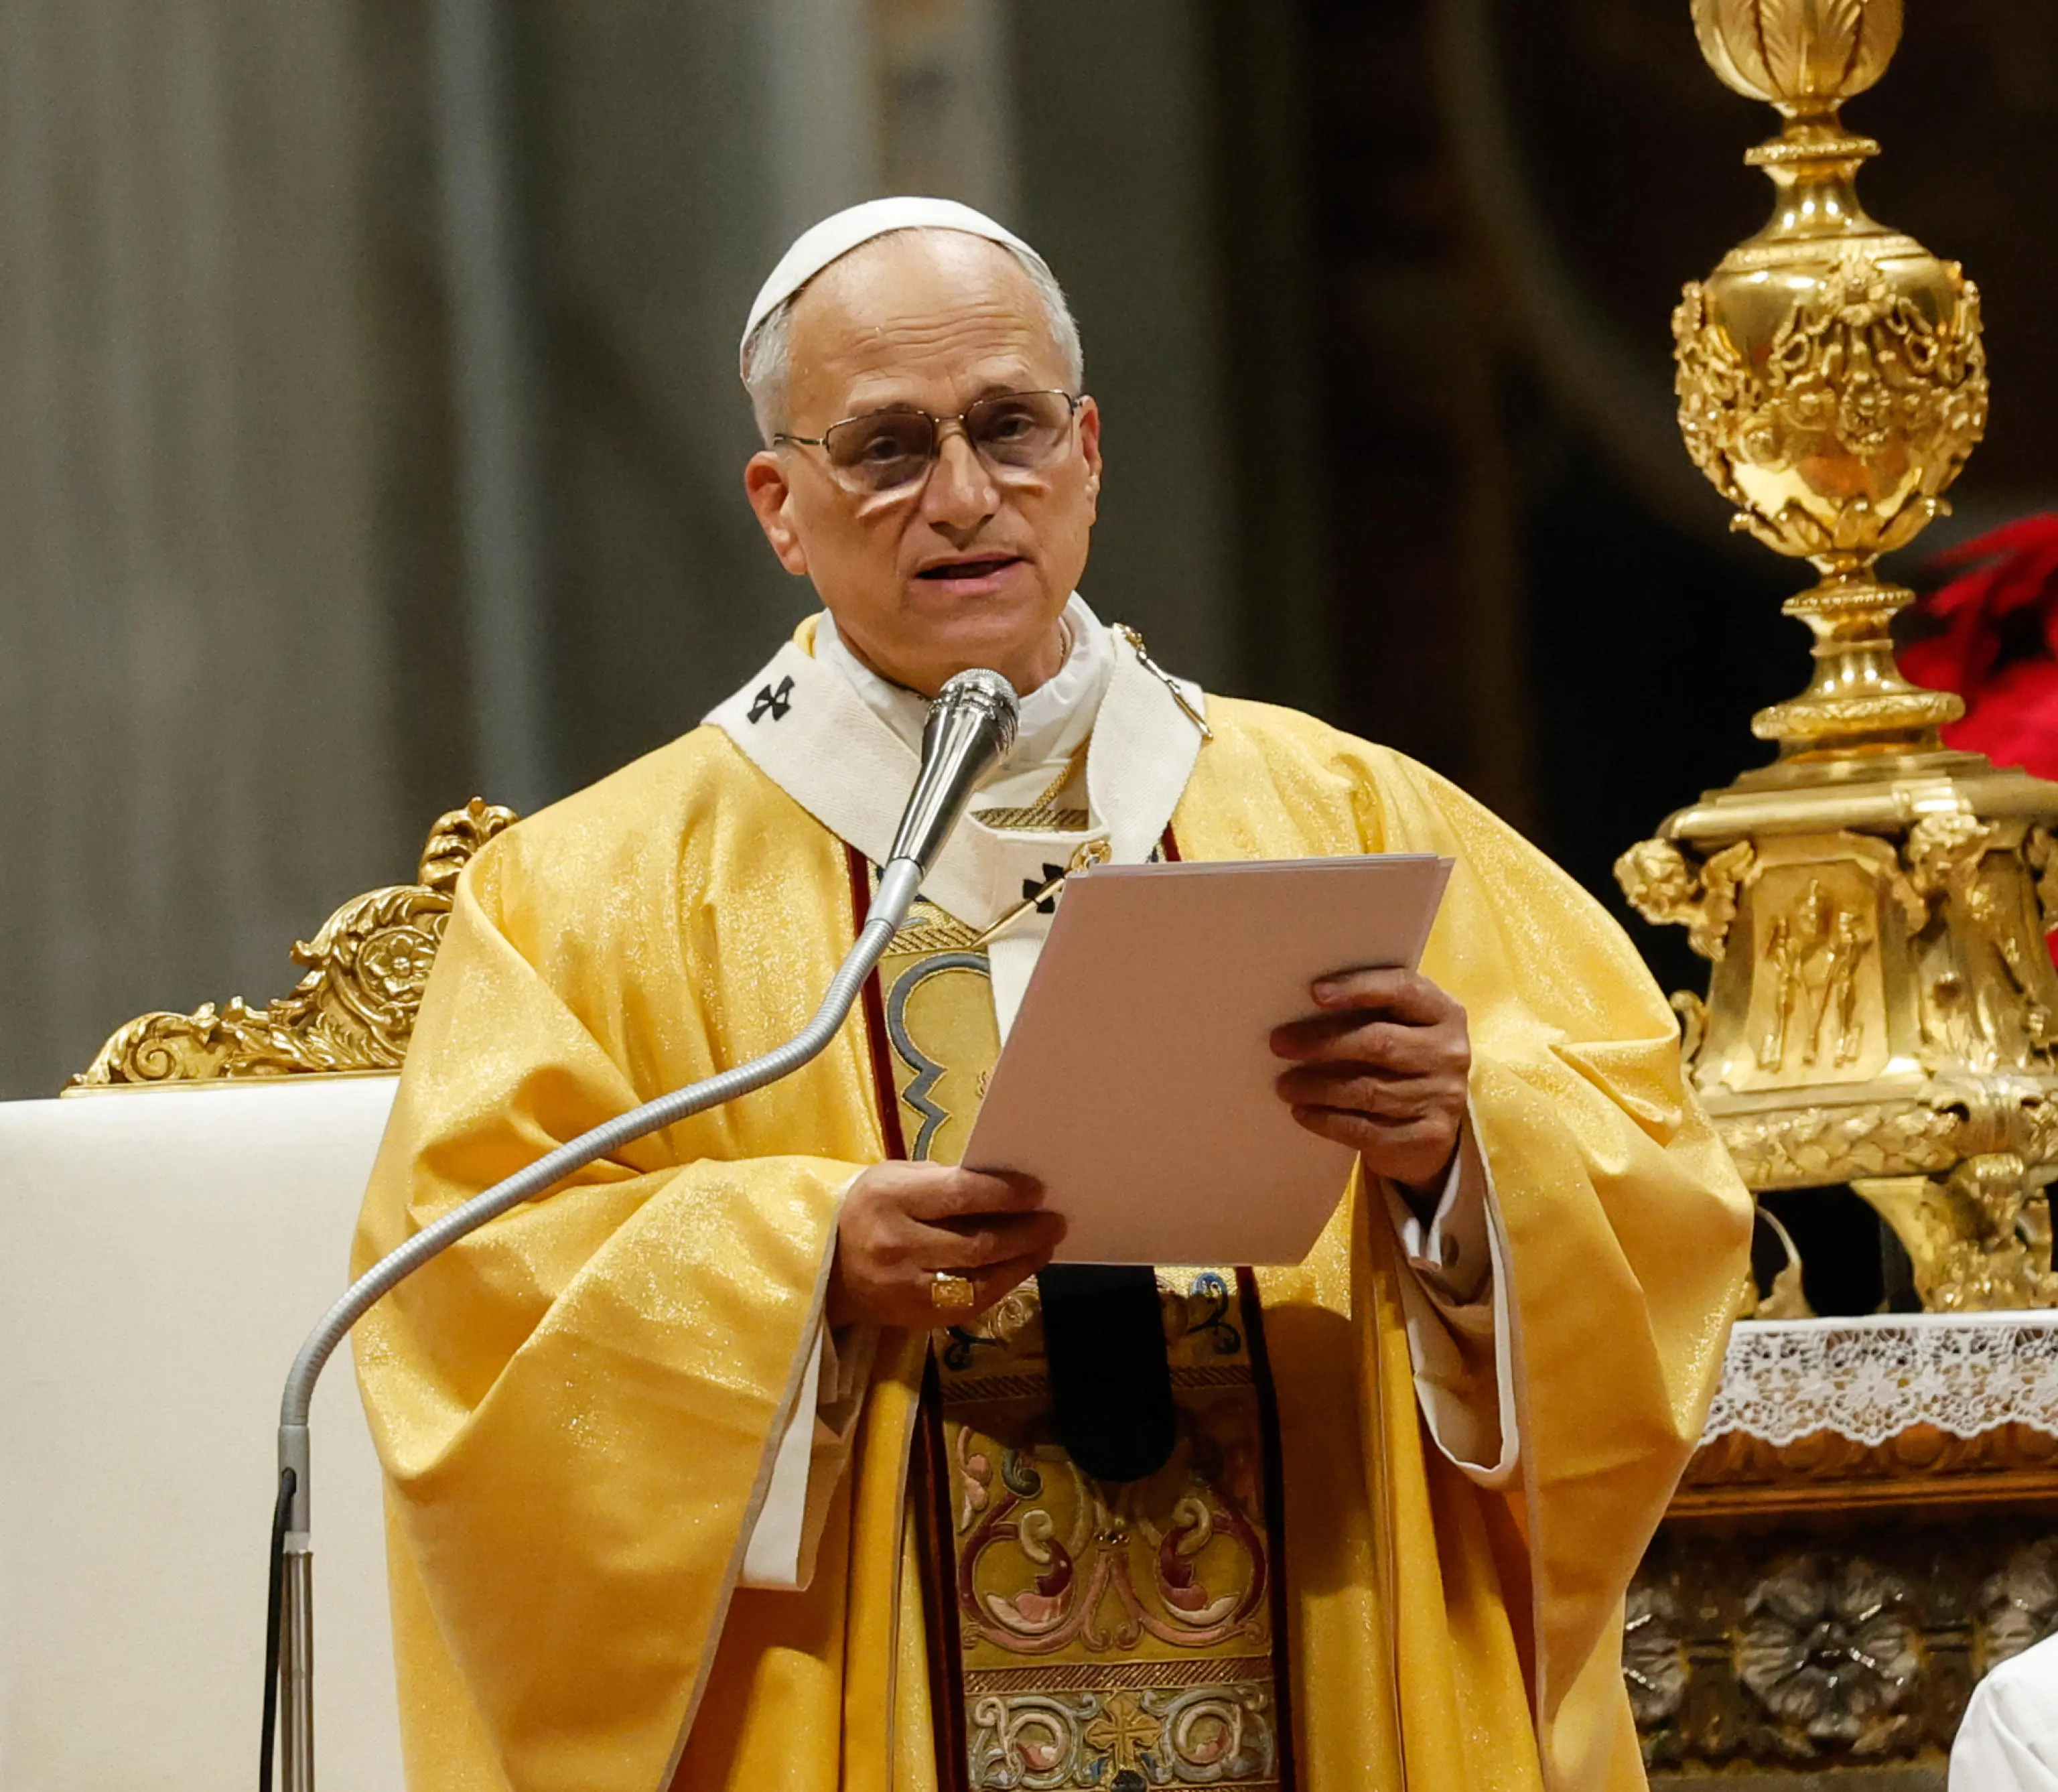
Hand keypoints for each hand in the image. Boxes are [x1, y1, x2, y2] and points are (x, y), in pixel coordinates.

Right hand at [827, 1162, 1065, 1329]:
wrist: (824, 1264)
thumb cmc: (870, 1208)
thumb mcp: (896, 1178)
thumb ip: (945, 1180)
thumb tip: (1007, 1185)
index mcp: (889, 1198)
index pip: (959, 1195)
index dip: (1005, 1194)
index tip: (1038, 1191)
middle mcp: (895, 1246)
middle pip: (976, 1243)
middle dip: (1025, 1232)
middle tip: (1056, 1220)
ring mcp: (905, 1288)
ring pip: (979, 1279)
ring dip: (1022, 1262)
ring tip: (1046, 1243)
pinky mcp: (914, 1318)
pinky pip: (970, 1304)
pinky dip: (1001, 1285)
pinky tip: (1019, 1268)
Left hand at [1270, 967, 1470, 1197]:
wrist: (1433, 1128)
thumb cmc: (1402, 1064)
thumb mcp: (1400, 1030)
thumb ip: (1369, 1013)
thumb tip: (1299, 1009)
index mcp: (1444, 1012)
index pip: (1404, 990)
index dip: (1359, 988)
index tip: (1314, 993)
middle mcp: (1449, 1052)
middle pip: (1379, 1042)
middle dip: (1323, 1042)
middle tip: (1279, 1044)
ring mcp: (1443, 1097)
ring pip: (1368, 1090)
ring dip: (1318, 1087)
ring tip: (1284, 1085)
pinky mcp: (1428, 1137)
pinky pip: (1366, 1129)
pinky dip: (1327, 1121)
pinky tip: (1302, 1113)